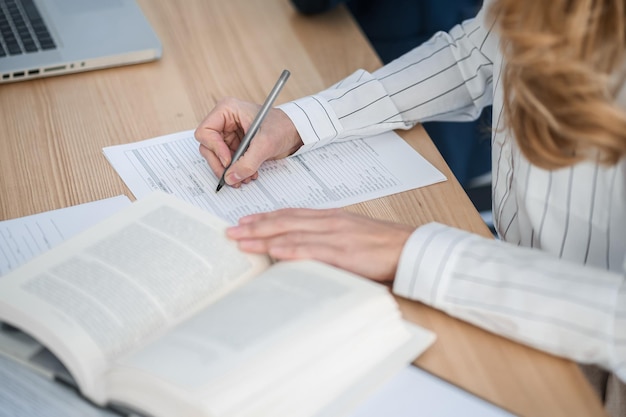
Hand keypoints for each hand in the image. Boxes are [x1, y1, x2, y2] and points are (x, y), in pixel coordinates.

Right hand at [195, 98, 302, 187]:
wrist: (295, 132)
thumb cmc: (282, 126)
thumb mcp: (265, 144)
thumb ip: (248, 162)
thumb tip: (231, 177)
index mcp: (227, 110)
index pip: (206, 132)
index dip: (215, 148)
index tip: (228, 161)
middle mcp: (224, 122)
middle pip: (208, 147)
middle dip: (221, 165)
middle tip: (232, 177)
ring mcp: (229, 135)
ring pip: (217, 158)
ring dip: (230, 171)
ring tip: (244, 177)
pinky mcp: (235, 146)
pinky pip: (228, 163)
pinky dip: (236, 171)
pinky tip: (249, 174)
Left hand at [226, 208, 414, 281]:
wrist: (410, 247)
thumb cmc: (384, 245)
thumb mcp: (352, 235)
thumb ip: (329, 238)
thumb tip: (306, 249)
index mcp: (331, 217)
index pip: (291, 214)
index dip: (266, 217)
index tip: (246, 221)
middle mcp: (329, 221)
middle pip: (284, 221)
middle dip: (255, 226)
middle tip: (231, 230)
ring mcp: (335, 235)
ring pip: (291, 233)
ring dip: (263, 237)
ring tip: (241, 240)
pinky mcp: (342, 251)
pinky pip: (310, 248)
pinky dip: (288, 248)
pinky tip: (272, 250)